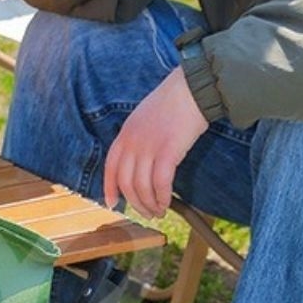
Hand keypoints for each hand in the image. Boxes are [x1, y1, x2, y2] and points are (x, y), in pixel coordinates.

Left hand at [104, 66, 208, 218]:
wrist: (193, 89)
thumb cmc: (173, 103)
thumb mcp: (144, 119)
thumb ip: (137, 140)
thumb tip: (139, 166)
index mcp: (125, 134)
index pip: (110, 167)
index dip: (109, 188)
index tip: (113, 204)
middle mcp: (133, 142)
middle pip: (127, 183)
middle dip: (135, 203)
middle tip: (146, 213)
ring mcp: (149, 147)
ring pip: (142, 187)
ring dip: (150, 204)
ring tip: (158, 211)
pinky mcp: (167, 152)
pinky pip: (160, 183)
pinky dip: (162, 197)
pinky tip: (166, 203)